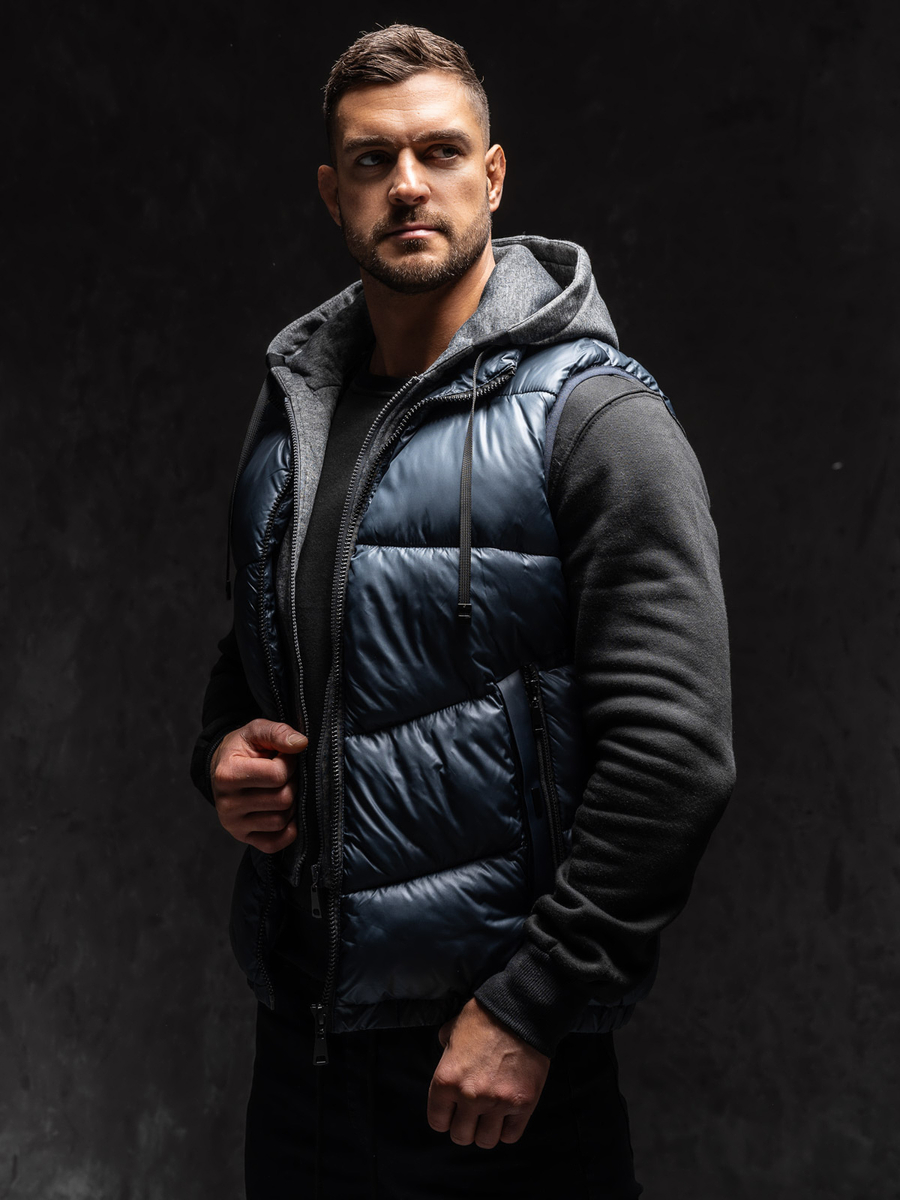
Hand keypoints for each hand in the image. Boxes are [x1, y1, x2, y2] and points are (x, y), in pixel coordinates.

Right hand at [210, 719, 306, 853]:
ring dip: (290, 804)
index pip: (277, 775)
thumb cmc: (243, 749)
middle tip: (285, 774)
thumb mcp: (255, 731)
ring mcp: (233, 824)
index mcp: (227, 775)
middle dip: (292, 783)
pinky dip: (287, 829)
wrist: (222, 768)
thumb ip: (277, 732)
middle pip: (283, 800)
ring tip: (280, 788)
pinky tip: (283, 811)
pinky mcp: (242, 837)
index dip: (289, 763)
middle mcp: (227, 804)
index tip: (284, 757)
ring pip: (282, 821)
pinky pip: (275, 843)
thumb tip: (301, 744)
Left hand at [427, 997, 549, 1148]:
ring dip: (486, 1131)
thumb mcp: (452, 1029)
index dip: (445, 1118)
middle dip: (465, 1127)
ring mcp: (497, 1102)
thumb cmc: (483, 1017)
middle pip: (461, 1136)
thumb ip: (444, 1048)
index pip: (437, 1122)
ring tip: (490, 1117)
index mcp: (446, 1080)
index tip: (453, 1111)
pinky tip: (507, 1115)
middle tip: (473, 1115)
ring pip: (486, 1141)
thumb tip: (445, 1053)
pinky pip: (511, 1136)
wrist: (520, 1011)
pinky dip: (508, 1129)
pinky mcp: (522, 1104)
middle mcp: (469, 1096)